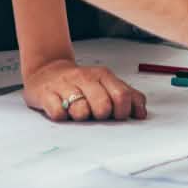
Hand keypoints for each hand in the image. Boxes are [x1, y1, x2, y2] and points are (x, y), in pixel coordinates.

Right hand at [23, 59, 147, 122]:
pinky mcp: (46, 94)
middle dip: (101, 116)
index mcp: (103, 75)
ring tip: (77, 112)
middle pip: (103, 106)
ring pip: (81, 111)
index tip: (116, 115)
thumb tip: (142, 113)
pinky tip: (62, 111)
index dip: (122, 112)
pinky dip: (61, 117)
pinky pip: (58, 114)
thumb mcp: (106, 84)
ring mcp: (65, 85)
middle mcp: (85, 77)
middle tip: (94, 114)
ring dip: (80, 117)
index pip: (123, 96)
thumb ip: (128, 96)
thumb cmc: (81, 83)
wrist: (47, 70)